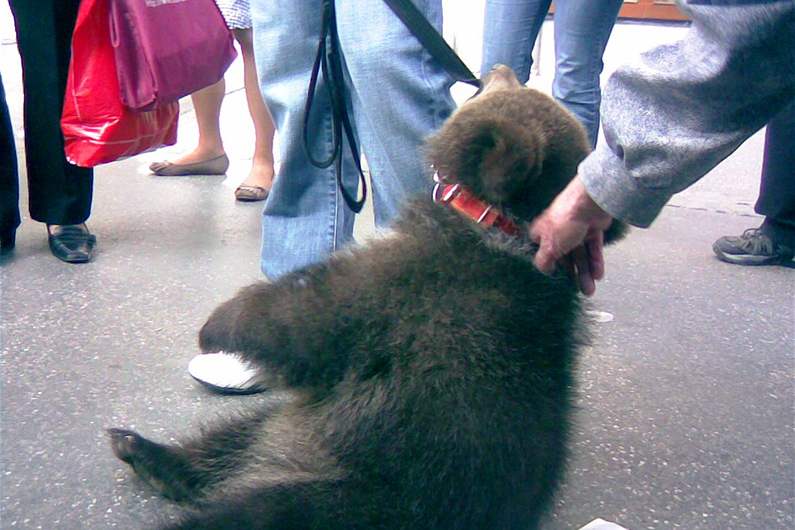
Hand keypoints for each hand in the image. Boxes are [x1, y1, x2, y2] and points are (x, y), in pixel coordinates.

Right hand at [529, 177, 613, 295]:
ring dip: (586, 272)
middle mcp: (558, 231)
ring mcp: (576, 230)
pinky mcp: (592, 228)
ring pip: (581, 255)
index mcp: (542, 233)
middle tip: (580, 290)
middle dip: (573, 274)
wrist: (589, 203)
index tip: (556, 279)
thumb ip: (543, 262)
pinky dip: (596, 261)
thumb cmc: (564, 222)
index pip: (543, 252)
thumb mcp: (548, 247)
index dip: (549, 265)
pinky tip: (598, 275)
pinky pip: (593, 248)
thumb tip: (543, 270)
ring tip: (590, 289)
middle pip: (565, 257)